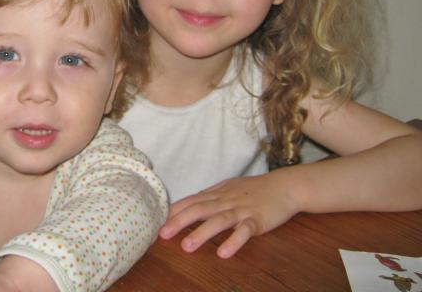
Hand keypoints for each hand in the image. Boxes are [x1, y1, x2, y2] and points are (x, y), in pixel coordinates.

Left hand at [158, 172, 300, 257]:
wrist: (284, 186)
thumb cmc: (254, 189)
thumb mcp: (228, 188)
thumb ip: (209, 197)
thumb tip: (187, 205)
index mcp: (217, 194)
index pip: (190, 201)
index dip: (173, 211)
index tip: (155, 221)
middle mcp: (225, 200)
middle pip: (199, 209)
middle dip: (179, 222)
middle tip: (161, 235)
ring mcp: (242, 210)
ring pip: (219, 221)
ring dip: (202, 233)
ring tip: (186, 247)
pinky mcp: (258, 220)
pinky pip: (244, 231)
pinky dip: (234, 241)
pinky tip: (224, 253)